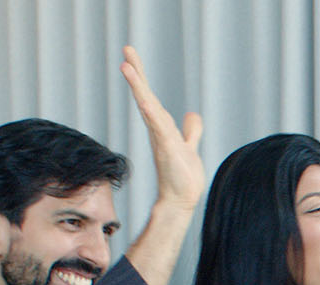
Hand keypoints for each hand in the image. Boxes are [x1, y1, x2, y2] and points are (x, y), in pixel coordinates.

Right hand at [119, 46, 205, 213]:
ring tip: (127, 66)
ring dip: (138, 86)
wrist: (181, 200)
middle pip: (145, 95)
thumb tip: (192, 115)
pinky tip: (144, 100)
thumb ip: (191, 131)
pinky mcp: (167, 148)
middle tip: (126, 50)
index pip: (150, 96)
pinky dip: (150, 112)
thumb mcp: (190, 146)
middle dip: (136, 72)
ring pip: (148, 106)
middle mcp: (157, 129)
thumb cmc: (182, 176)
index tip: (131, 57)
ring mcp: (161, 137)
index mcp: (162, 126)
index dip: (142, 77)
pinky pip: (158, 126)